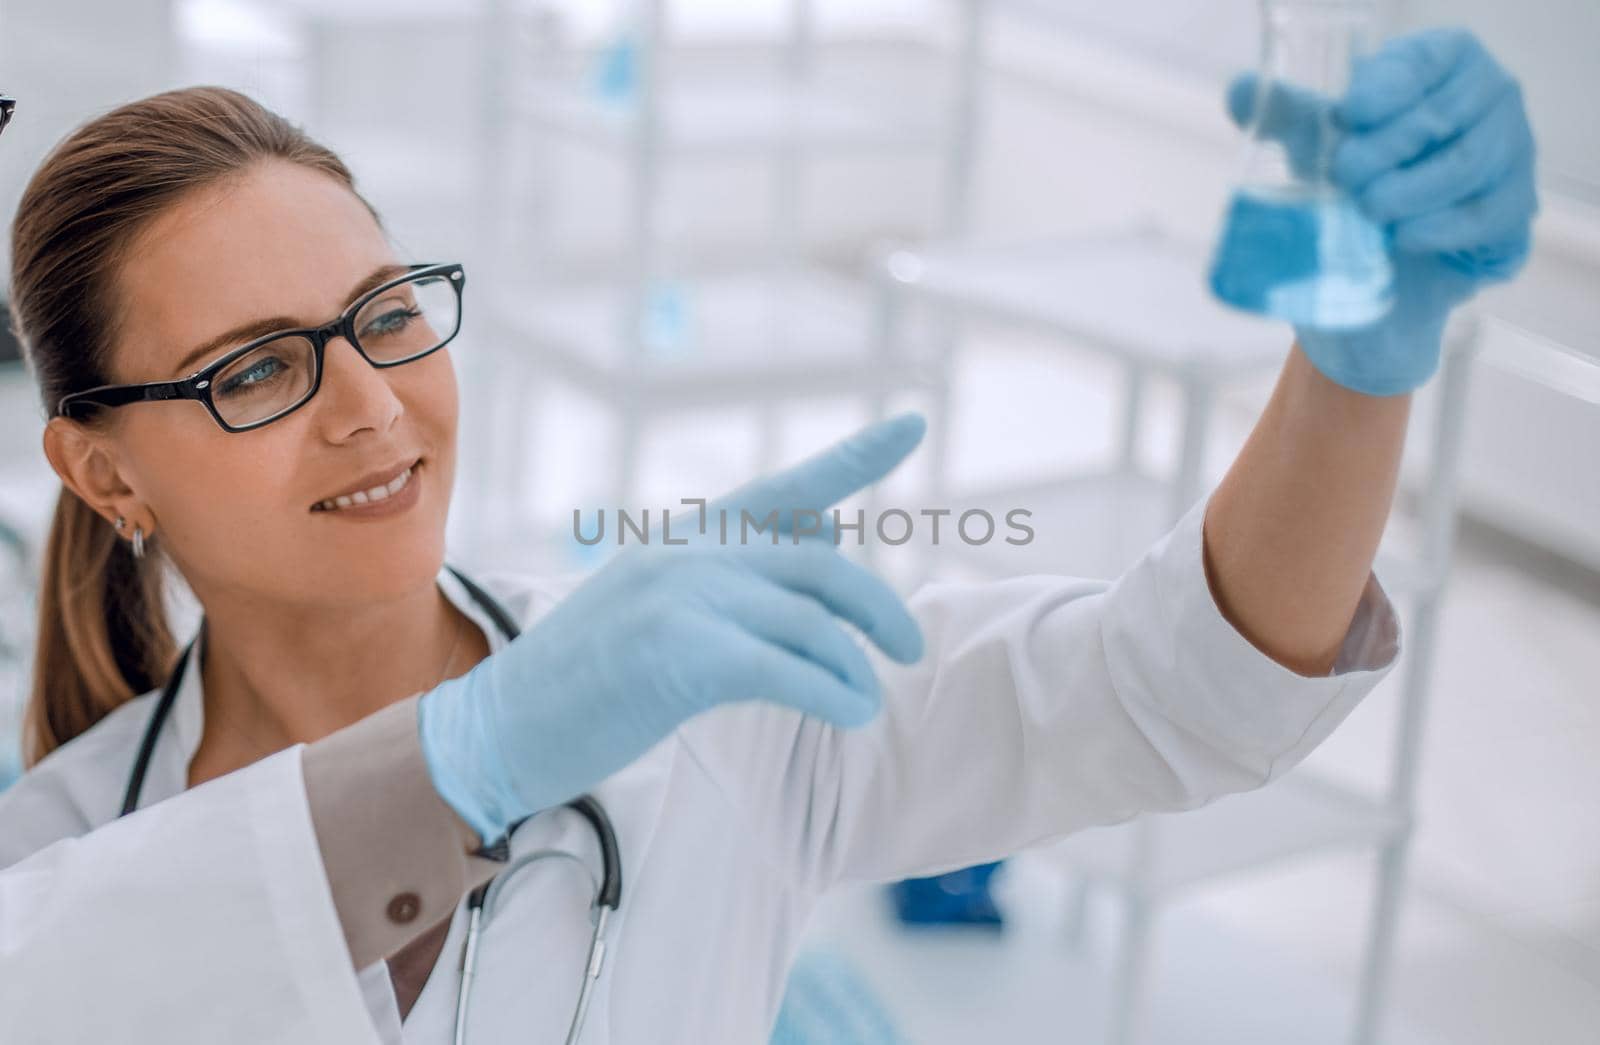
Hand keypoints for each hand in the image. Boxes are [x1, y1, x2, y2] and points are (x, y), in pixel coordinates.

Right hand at [418, 413, 928, 844]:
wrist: (495, 729)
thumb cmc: (581, 681)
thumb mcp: (655, 607)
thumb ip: (732, 578)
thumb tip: (827, 541)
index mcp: (684, 541)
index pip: (786, 489)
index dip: (855, 457)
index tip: (913, 423)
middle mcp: (687, 555)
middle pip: (819, 563)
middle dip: (877, 606)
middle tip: (911, 647)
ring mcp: (681, 599)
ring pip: (810, 620)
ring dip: (855, 665)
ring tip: (869, 701)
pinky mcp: (680, 655)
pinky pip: (788, 669)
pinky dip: (832, 693)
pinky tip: (850, 715)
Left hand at [1227, 28, 1537, 394]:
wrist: (1374, 276)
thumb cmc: (1351, 187)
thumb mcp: (1315, 149)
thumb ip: (1287, 116)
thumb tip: (1238, 89)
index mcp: (1442, 65)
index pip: (1428, 59)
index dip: (1389, 85)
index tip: (1348, 114)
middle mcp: (1488, 100)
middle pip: (1445, 114)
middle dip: (1388, 147)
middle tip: (1345, 175)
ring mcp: (1511, 154)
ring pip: (1467, 164)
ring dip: (1410, 190)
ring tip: (1368, 210)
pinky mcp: (1515, 211)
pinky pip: (1485, 215)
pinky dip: (1439, 228)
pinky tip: (1403, 238)